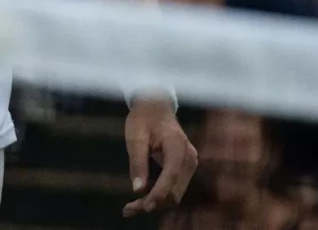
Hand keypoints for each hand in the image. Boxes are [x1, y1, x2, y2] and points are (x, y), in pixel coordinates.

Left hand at [123, 99, 196, 216]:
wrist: (155, 107)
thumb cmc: (143, 118)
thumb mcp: (135, 136)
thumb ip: (137, 162)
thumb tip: (138, 190)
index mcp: (177, 145)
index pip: (171, 176)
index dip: (158, 194)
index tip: (144, 205)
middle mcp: (188, 157)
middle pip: (174, 190)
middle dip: (153, 202)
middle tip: (128, 210)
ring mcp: (188, 164)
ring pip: (174, 192)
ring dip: (155, 201)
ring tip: (130, 208)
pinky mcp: (184, 168)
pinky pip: (173, 187)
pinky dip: (157, 194)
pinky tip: (139, 199)